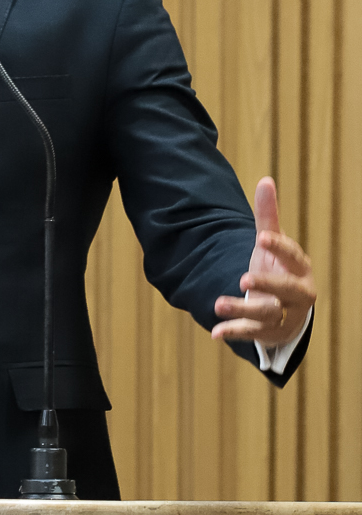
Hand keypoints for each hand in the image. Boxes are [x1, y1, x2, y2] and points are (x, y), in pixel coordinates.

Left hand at [212, 176, 314, 349]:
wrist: (287, 311)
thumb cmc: (279, 269)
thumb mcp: (273, 244)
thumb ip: (268, 216)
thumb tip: (265, 180)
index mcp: (300, 268)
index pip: (293, 256)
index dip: (280, 247)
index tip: (262, 238)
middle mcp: (298, 293)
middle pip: (287, 289)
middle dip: (267, 283)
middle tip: (244, 278)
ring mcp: (285, 315)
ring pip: (267, 314)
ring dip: (242, 309)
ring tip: (217, 304)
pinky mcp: (270, 333)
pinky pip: (253, 334)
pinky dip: (234, 332)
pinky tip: (215, 332)